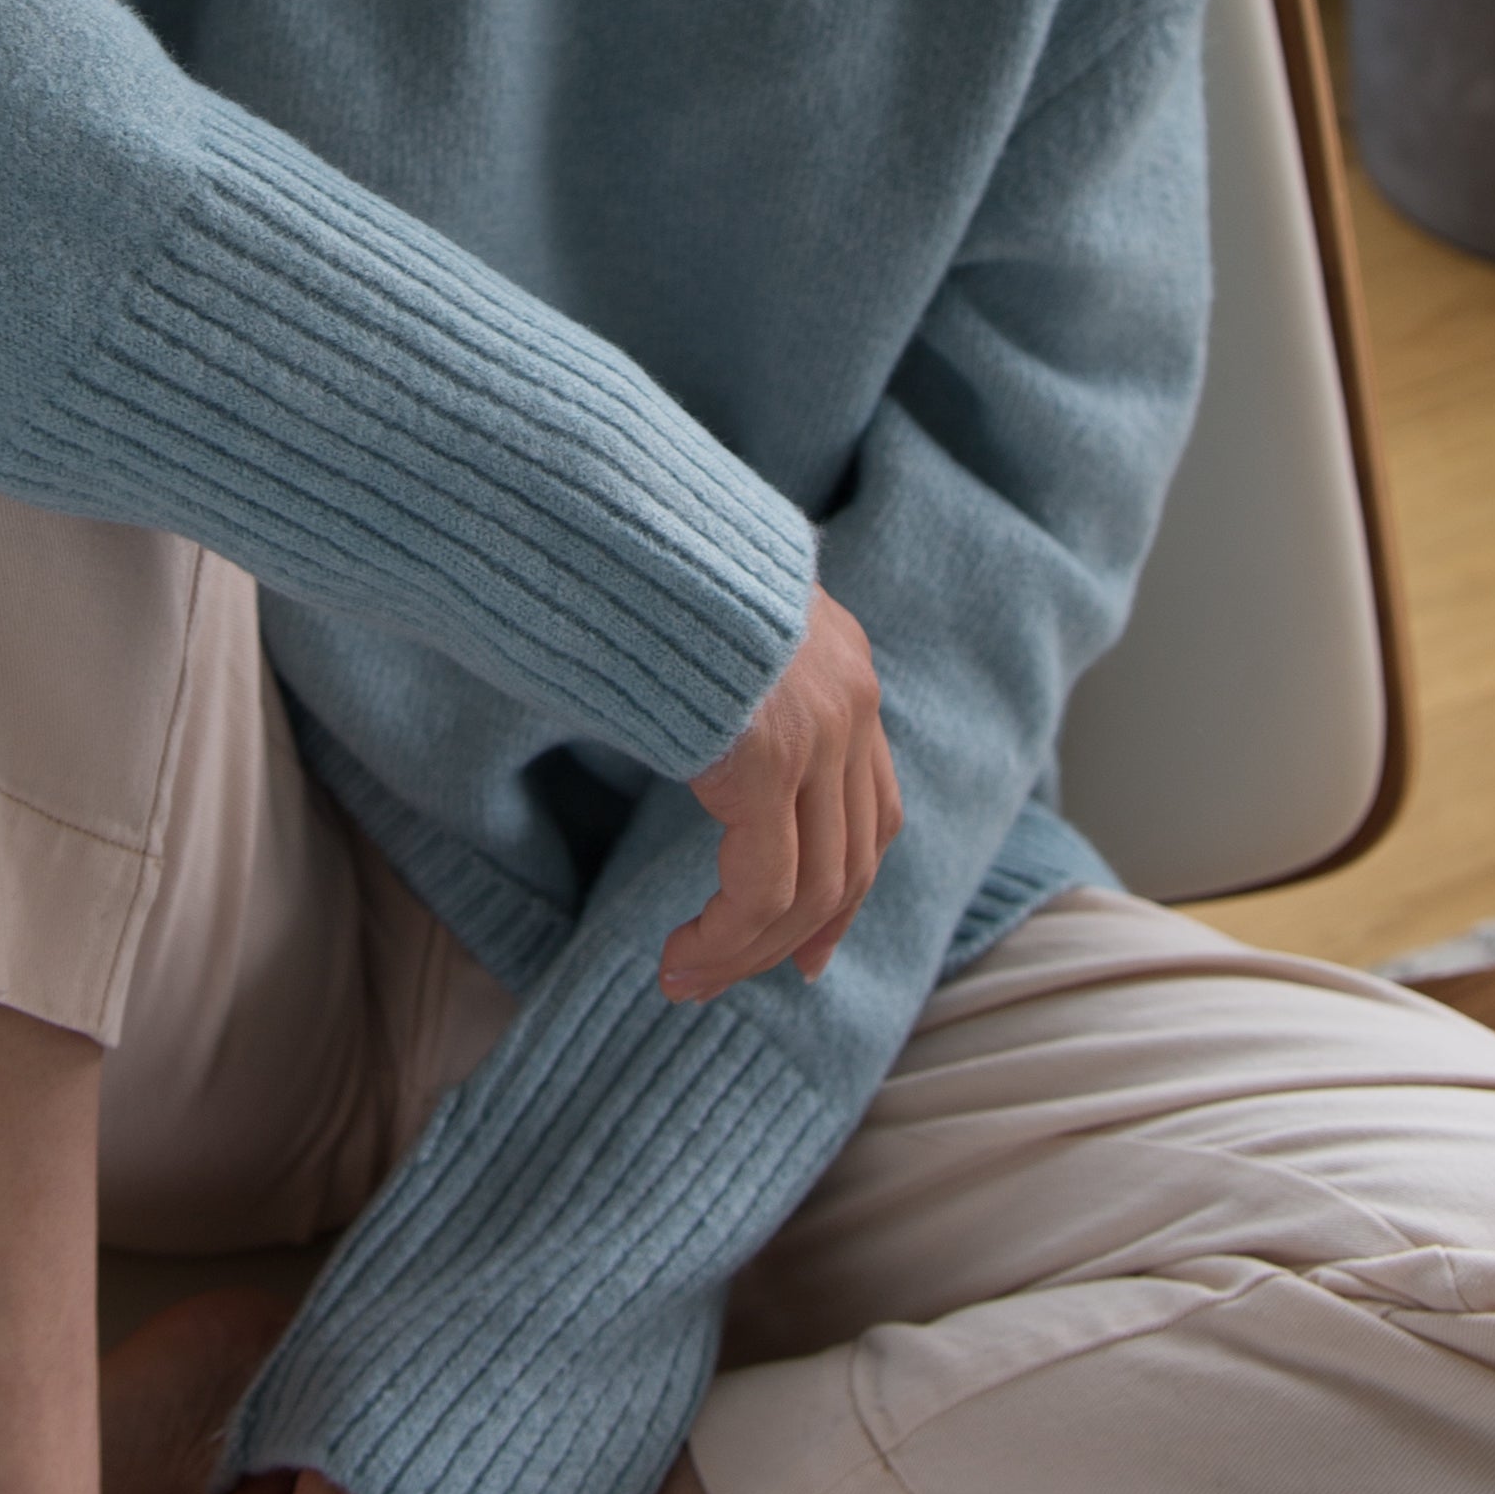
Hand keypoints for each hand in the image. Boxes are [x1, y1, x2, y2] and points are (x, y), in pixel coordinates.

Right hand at [663, 579, 901, 999]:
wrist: (621, 513)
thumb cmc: (637, 564)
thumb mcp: (711, 629)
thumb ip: (733, 685)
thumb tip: (705, 730)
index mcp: (845, 668)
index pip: (874, 810)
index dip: (844, 892)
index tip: (808, 951)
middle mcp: (851, 703)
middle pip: (854, 860)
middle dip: (795, 939)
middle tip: (727, 979)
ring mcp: (818, 731)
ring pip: (811, 888)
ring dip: (746, 952)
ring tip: (683, 980)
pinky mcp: (769, 756)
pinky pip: (762, 885)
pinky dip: (725, 937)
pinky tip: (678, 956)